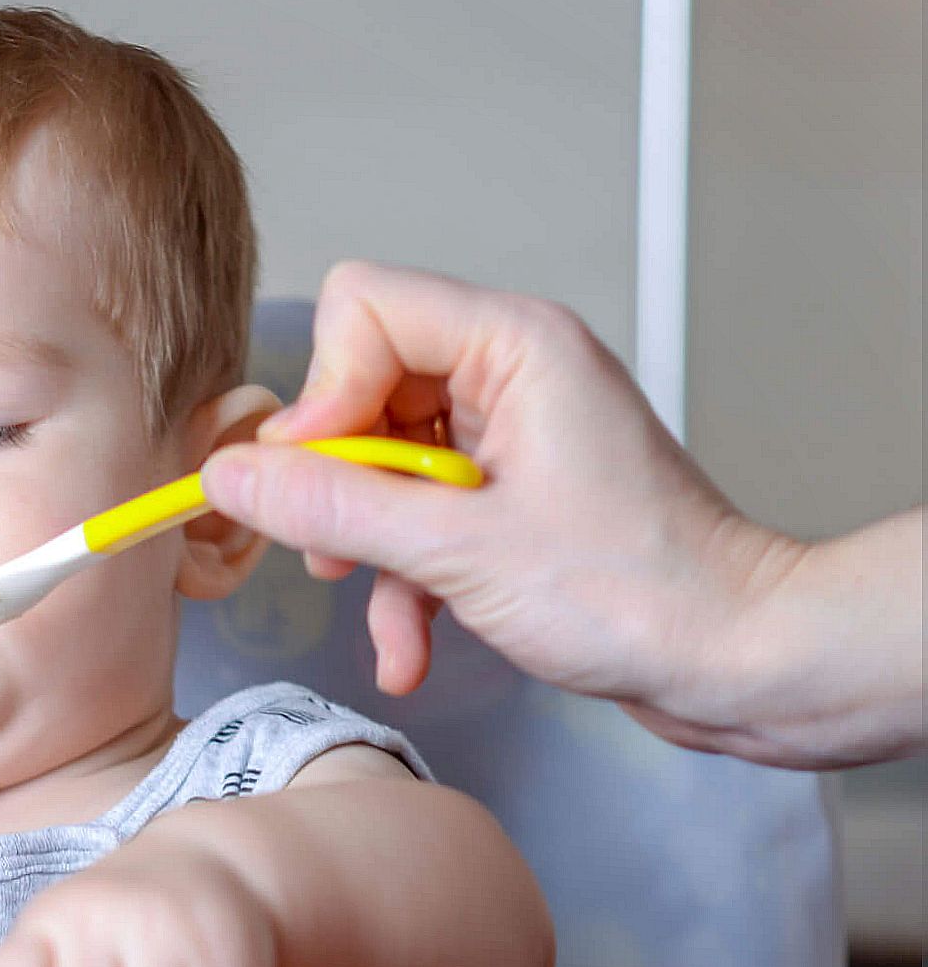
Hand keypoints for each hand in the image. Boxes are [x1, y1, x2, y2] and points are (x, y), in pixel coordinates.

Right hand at [199, 262, 796, 731]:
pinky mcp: (511, 493)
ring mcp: (511, 434)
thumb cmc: (641, 594)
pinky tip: (410, 646)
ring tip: (381, 609)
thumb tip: (230, 477)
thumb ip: (332, 505)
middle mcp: (512, 372)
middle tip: (339, 545)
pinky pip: (417, 512)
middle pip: (360, 386)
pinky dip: (403, 580)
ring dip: (368, 544)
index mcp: (514, 345)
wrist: (735, 660)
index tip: (321, 476)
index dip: (324, 390)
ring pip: (379, 460)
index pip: (362, 305)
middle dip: (338, 479)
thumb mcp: (457, 551)